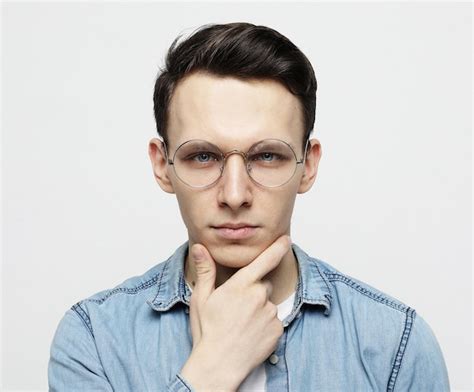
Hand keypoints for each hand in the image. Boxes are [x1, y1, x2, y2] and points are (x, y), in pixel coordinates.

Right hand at [180, 234, 290, 390]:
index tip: (286, 239)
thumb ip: (206, 270)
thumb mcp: (201, 298)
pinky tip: (250, 333)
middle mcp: (259, 296)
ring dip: (259, 309)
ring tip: (241, 324)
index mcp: (241, 285)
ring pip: (268, 304)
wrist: (219, 365)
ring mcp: (270, 314)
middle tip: (236, 307)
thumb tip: (200, 248)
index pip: (265, 260)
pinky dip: (265, 325)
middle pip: (263, 284)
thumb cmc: (207, 331)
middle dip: (253, 290)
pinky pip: (274, 321)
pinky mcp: (278, 330)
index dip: (278, 247)